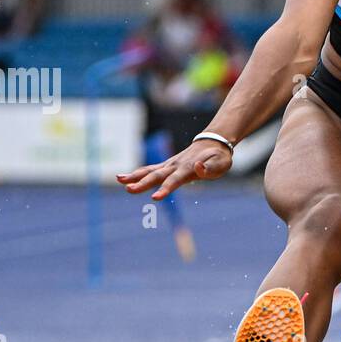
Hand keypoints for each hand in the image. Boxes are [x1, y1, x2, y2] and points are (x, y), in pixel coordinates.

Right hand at [116, 140, 232, 199]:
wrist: (214, 143)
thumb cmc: (219, 157)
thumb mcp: (220, 164)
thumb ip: (209, 168)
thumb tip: (197, 168)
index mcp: (187, 168)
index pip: (175, 181)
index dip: (165, 189)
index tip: (155, 198)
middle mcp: (175, 165)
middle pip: (156, 175)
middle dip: (143, 183)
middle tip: (129, 190)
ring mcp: (169, 164)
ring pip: (149, 170)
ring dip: (134, 176)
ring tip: (119, 180)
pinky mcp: (167, 166)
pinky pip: (149, 170)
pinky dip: (137, 173)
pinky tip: (123, 179)